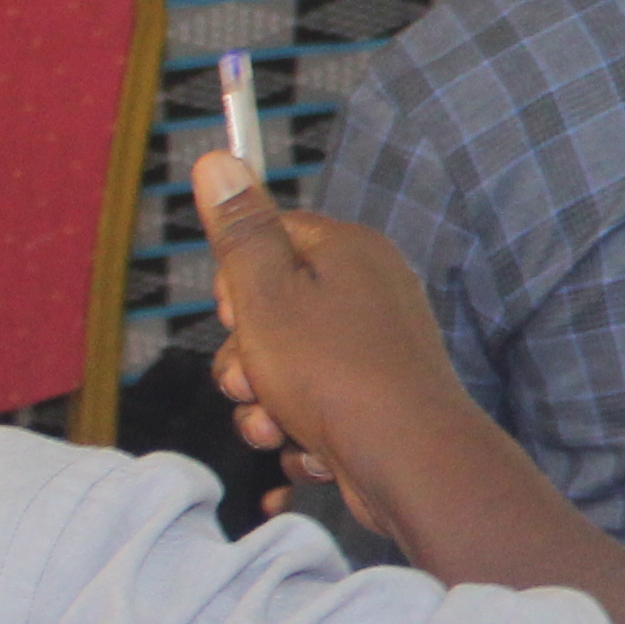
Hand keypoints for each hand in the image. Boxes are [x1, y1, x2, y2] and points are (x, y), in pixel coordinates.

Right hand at [199, 150, 450, 514]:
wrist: (409, 464)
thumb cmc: (336, 376)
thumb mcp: (266, 294)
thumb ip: (239, 232)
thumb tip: (216, 159)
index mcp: (350, 251)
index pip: (271, 238)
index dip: (237, 282)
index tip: (234, 313)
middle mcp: (372, 292)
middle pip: (273, 309)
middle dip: (244, 356)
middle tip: (251, 379)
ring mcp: (378, 349)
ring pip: (287, 368)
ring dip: (265, 405)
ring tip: (278, 425)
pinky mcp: (378, 400)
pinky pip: (317, 410)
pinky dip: (303, 433)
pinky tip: (312, 450)